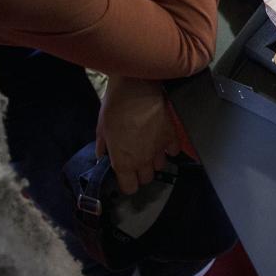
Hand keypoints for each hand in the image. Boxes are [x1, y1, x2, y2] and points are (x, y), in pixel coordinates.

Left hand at [95, 77, 180, 194]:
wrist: (136, 87)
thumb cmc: (116, 106)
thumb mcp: (101, 128)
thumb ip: (103, 146)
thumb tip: (103, 155)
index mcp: (123, 162)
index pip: (129, 188)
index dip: (127, 183)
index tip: (124, 175)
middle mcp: (143, 160)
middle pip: (146, 179)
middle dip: (140, 172)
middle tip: (135, 159)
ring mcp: (159, 149)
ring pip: (161, 166)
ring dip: (154, 160)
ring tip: (148, 147)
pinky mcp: (171, 136)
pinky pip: (173, 150)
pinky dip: (169, 148)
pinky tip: (162, 140)